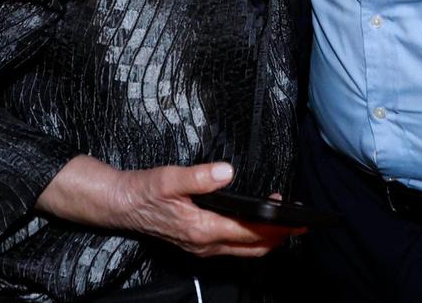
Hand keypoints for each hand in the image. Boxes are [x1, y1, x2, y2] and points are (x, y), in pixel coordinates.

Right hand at [38, 156, 298, 257]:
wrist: (120, 205)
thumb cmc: (144, 191)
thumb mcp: (169, 178)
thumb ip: (199, 177)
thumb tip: (227, 172)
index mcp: (202, 229)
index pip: (250, 233)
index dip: (277, 227)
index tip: (298, 218)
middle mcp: (205, 244)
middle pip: (253, 247)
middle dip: (279, 236)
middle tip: (301, 219)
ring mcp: (202, 247)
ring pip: (244, 250)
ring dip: (266, 237)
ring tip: (285, 219)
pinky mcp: (198, 242)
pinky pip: (233, 246)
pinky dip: (251, 237)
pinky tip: (256, 222)